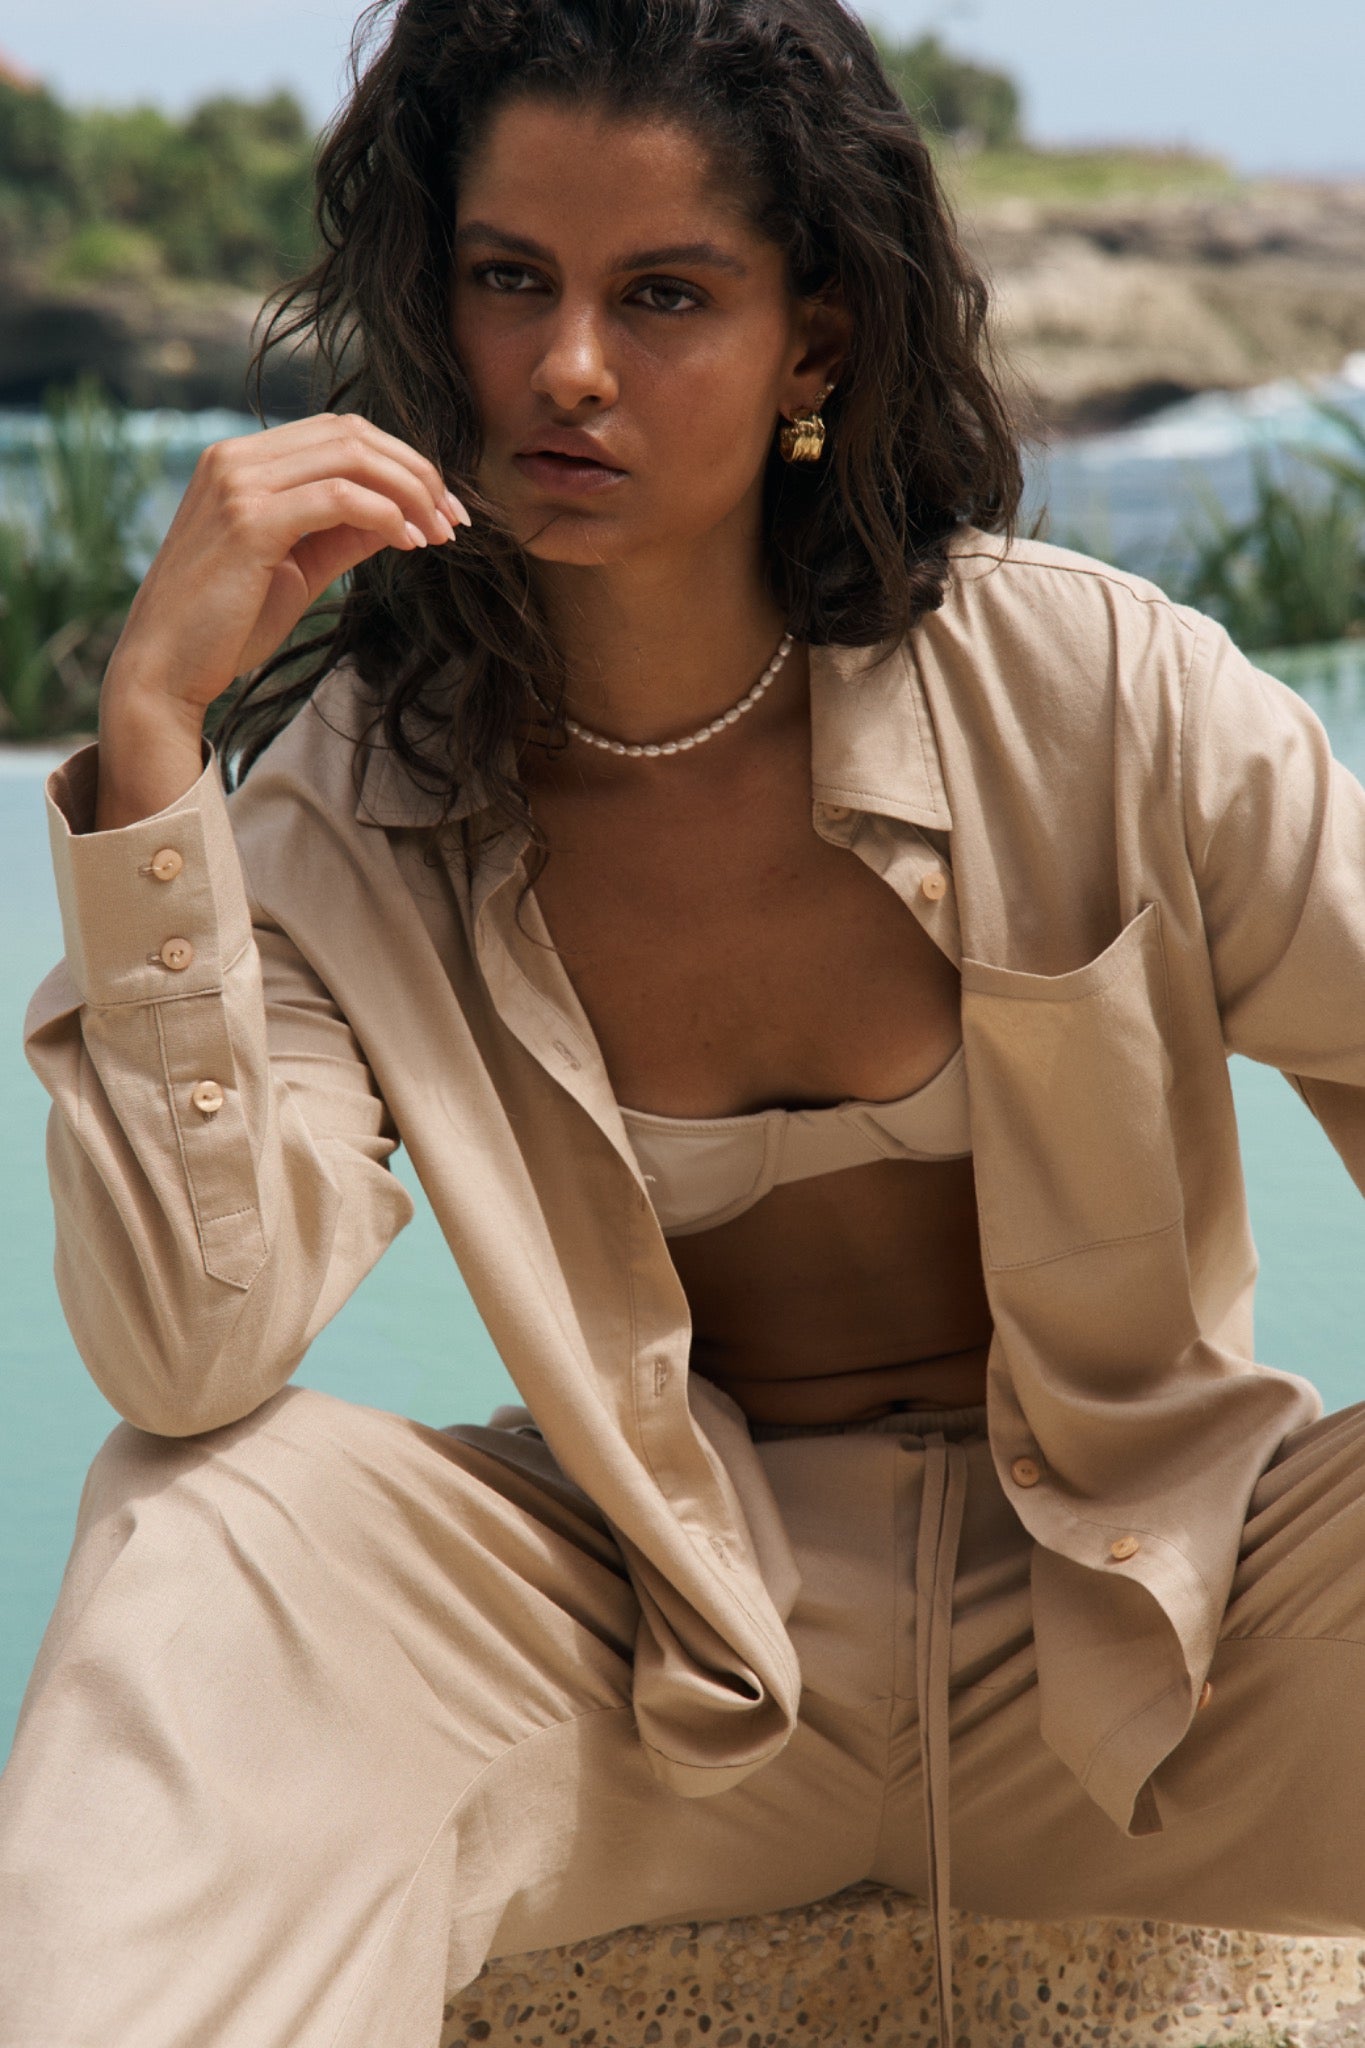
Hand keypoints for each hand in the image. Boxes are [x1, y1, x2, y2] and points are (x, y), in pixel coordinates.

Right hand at [103, 411, 470, 717]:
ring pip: (351, 457)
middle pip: (352, 434)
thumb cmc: (227, 625)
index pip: (339, 433)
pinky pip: (339, 497)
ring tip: (441, 533)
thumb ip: (344, 533)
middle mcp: (234, 458)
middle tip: (456, 519)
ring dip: (411, 492)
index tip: (444, 507)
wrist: (165, 669)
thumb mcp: (298, 567)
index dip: (402, 462)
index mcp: (241, 461)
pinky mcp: (248, 521)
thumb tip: (404, 516)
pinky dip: (385, 514)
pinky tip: (410, 543)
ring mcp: (238, 484)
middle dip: (417, 472)